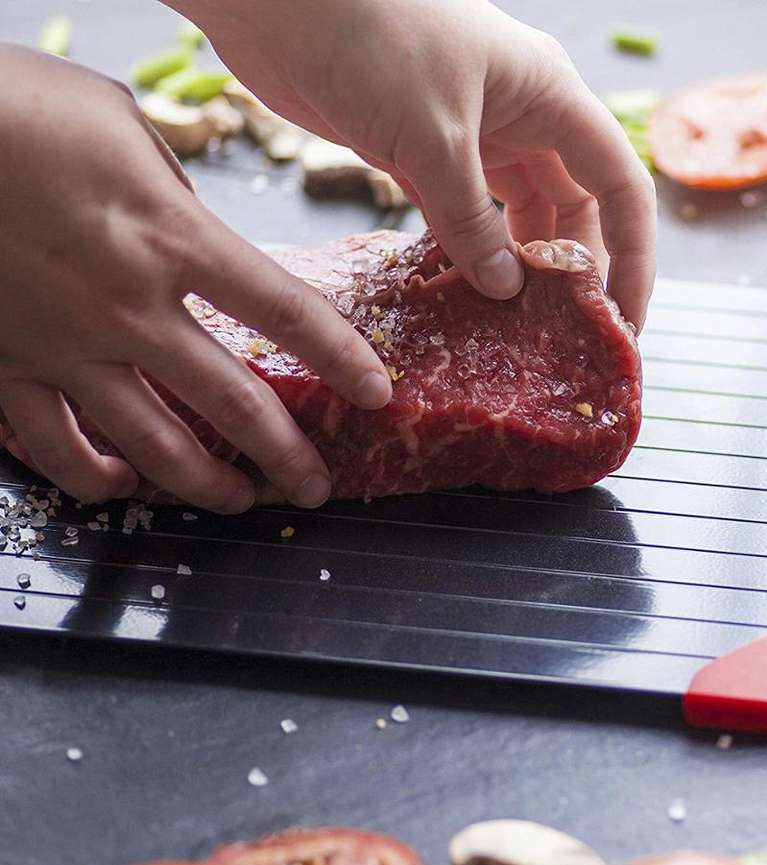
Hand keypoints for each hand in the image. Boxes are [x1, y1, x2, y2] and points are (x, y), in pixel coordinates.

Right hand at [0, 44, 391, 510]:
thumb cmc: (19, 107)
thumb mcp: (123, 130)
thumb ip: (176, 198)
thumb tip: (200, 236)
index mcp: (169, 237)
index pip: (283, 311)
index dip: (340, 358)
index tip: (377, 393)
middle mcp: (127, 305)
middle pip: (233, 402)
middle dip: (285, 454)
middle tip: (315, 484)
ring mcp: (65, 344)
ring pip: (152, 443)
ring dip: (206, 483)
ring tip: (240, 501)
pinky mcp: (6, 363)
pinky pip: (55, 444)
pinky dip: (90, 476)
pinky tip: (120, 485)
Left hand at [165, 0, 656, 327]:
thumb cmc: (367, 36)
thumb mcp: (433, 136)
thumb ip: (470, 219)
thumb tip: (503, 291)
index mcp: (548, 96)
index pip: (617, 183)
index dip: (631, 254)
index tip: (625, 318)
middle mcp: (520, 119)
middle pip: (571, 209)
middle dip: (575, 273)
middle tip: (568, 338)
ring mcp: (470, 139)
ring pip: (516, 218)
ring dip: (519, 271)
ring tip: (519, 331)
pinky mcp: (421, 156)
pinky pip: (462, 219)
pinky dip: (469, 257)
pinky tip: (470, 298)